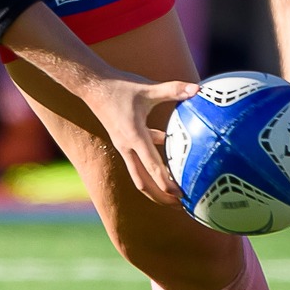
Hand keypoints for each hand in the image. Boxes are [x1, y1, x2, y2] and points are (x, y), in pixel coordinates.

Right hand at [82, 70, 196, 204]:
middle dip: (160, 196)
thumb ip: (173, 89)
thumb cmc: (119, 86)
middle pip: (143, 182)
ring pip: (139, 173)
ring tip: (174, 190)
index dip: (166, 184)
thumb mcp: (148, 88)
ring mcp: (124, 145)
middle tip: (180, 204)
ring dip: (155, 183)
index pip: (153, 168)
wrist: (92, 85)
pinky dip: (153, 160)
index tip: (181, 195)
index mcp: (135, 137)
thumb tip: (197, 89)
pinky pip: (139, 157)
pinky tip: (170, 150)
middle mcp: (127, 146)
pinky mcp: (123, 140)